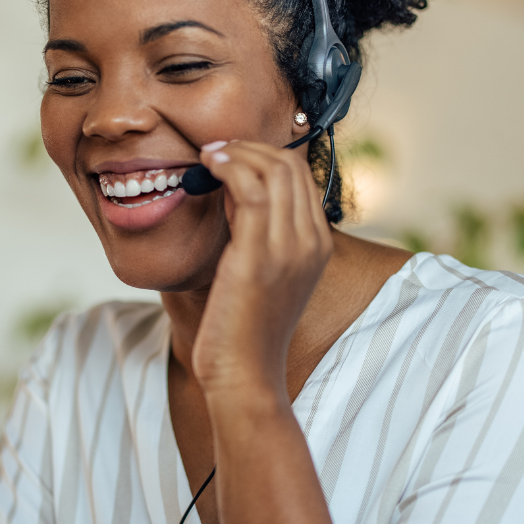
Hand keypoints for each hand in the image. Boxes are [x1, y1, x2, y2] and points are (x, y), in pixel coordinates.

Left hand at [191, 139, 332, 402]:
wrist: (244, 375)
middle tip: (214, 150)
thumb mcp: (256, 271)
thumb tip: (229, 187)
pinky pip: (249, 188)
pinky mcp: (260, 254)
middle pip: (290, 166)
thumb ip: (251, 229)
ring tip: (207, 155)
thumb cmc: (240, 329)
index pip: (300, 177)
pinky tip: (207, 168)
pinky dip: (227, 167)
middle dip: (249, 147)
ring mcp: (290, 247)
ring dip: (236, 152)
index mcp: (316, 246)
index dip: (263, 156)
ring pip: (273, 169)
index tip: (229, 157)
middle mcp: (311, 242)